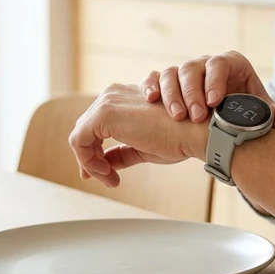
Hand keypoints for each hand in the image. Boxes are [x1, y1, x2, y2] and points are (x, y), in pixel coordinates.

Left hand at [68, 84, 208, 188]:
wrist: (194, 132)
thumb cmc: (179, 137)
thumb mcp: (143, 147)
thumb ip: (121, 153)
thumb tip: (105, 164)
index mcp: (122, 98)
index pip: (95, 125)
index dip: (95, 152)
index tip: (108, 174)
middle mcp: (112, 94)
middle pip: (85, 130)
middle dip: (91, 158)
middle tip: (107, 179)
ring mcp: (107, 102)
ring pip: (80, 135)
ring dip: (90, 162)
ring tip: (110, 178)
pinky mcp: (103, 115)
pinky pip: (79, 141)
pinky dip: (88, 161)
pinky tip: (108, 173)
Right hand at [142, 51, 274, 129]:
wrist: (228, 114)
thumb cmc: (244, 108)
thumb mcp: (260, 111)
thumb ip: (274, 115)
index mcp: (230, 63)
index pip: (219, 64)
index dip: (215, 80)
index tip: (214, 102)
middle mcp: (204, 64)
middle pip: (192, 69)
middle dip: (192, 92)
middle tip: (196, 116)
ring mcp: (184, 72)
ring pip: (171, 73)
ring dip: (172, 94)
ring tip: (177, 116)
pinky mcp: (167, 82)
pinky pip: (154, 77)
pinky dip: (150, 86)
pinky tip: (150, 100)